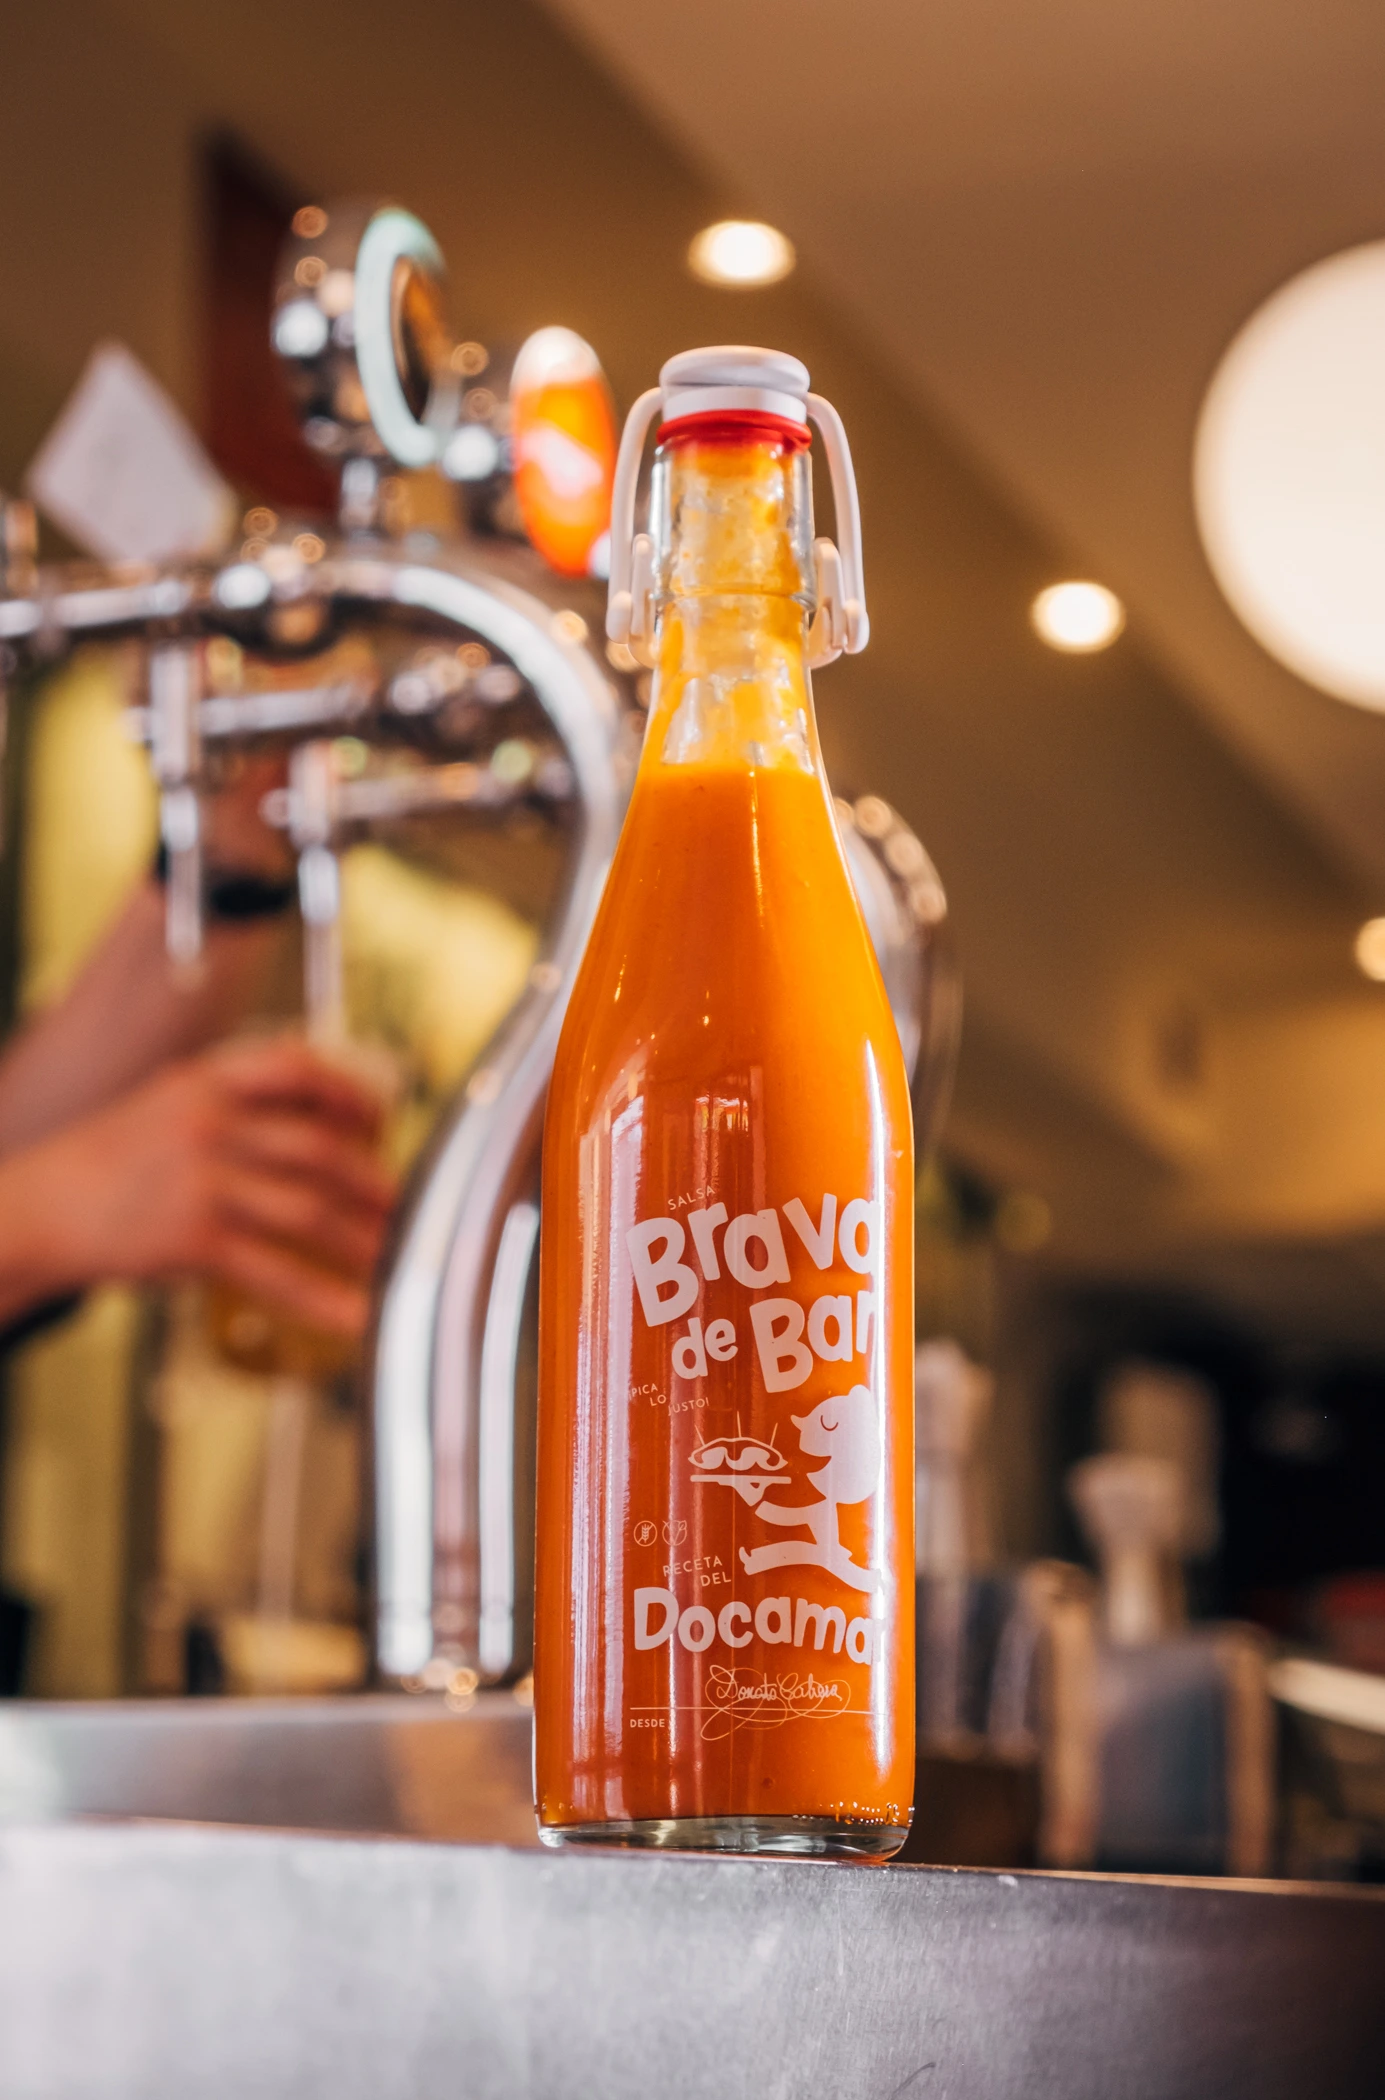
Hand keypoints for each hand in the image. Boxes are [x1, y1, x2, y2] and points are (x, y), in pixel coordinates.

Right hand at [0, 1036, 396, 1336]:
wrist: (35, 1208)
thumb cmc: (106, 1166)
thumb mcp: (164, 1108)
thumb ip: (231, 1108)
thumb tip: (316, 1132)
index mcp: (203, 1081)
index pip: (295, 1065)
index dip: (348, 1090)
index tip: (378, 1118)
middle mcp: (206, 1122)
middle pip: (318, 1146)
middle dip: (372, 1181)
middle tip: (404, 1206)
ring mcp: (200, 1179)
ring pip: (308, 1207)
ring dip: (362, 1238)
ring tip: (395, 1259)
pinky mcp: (191, 1236)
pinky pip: (275, 1268)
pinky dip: (322, 1296)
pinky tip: (354, 1314)